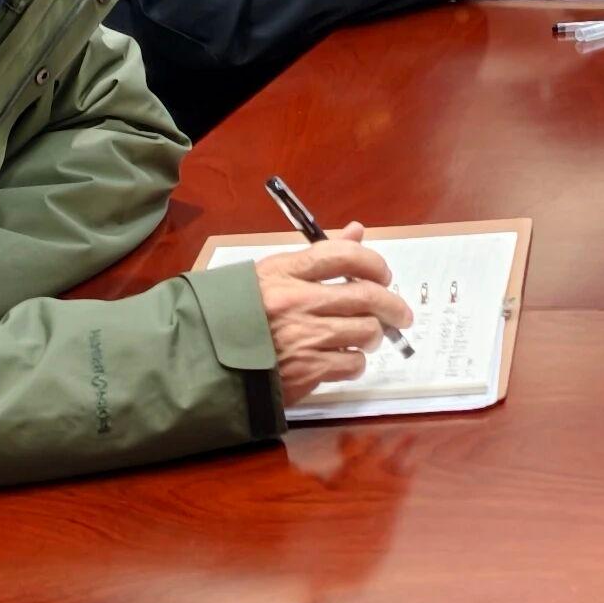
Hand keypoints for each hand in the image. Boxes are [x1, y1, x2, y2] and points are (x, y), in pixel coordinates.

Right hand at [255, 226, 414, 405]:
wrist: (203, 361)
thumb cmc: (237, 314)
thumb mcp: (268, 276)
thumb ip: (316, 257)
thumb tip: (357, 231)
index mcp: (284, 272)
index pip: (342, 254)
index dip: (373, 262)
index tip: (383, 275)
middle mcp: (296, 302)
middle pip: (366, 295)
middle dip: (392, 305)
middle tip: (400, 313)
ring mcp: (303, 337)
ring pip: (366, 331)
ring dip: (373, 335)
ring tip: (366, 336)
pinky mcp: (306, 371)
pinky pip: (352, 363)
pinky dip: (355, 362)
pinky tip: (344, 358)